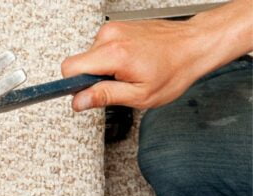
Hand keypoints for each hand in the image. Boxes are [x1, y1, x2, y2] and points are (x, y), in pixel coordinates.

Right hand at [62, 0, 252, 110]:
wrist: (194, 46)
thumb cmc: (174, 70)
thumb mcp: (139, 95)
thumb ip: (104, 97)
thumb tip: (78, 101)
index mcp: (113, 54)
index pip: (69, 69)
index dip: (73, 85)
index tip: (81, 94)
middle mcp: (110, 37)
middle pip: (79, 63)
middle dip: (92, 78)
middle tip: (117, 85)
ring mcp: (114, 29)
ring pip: (90, 57)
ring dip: (104, 68)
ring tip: (128, 72)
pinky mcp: (118, 27)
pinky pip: (101, 48)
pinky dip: (111, 58)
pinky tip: (131, 62)